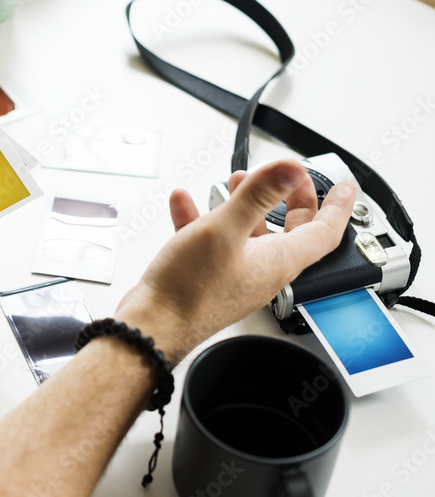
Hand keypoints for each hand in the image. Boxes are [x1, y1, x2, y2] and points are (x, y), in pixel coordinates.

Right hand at [115, 160, 355, 364]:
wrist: (152, 326)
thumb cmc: (187, 291)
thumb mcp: (223, 231)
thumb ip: (258, 196)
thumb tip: (290, 170)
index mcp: (277, 261)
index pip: (325, 232)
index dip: (338, 206)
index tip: (345, 188)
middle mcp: (261, 270)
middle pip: (292, 231)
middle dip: (293, 199)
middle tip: (290, 178)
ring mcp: (235, 274)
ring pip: (250, 233)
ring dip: (246, 204)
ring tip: (235, 182)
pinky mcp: (208, 277)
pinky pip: (213, 242)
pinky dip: (203, 219)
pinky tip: (185, 205)